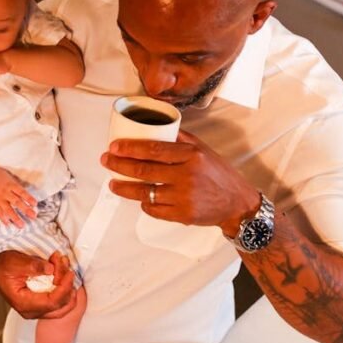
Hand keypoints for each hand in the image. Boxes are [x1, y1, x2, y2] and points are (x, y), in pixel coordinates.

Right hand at [0, 165, 37, 226]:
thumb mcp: (8, 177)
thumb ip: (16, 186)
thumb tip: (25, 194)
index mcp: (11, 184)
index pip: (21, 192)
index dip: (29, 198)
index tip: (35, 204)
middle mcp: (5, 192)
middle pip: (17, 202)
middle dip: (26, 210)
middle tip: (33, 216)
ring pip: (8, 210)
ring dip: (15, 218)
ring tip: (22, 225)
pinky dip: (3, 219)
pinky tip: (8, 224)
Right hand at [0, 250, 77, 319]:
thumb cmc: (2, 265)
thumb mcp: (15, 262)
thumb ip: (33, 266)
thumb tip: (50, 268)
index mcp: (23, 303)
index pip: (52, 302)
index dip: (64, 288)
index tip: (69, 273)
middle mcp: (31, 310)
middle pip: (61, 306)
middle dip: (67, 285)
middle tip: (64, 265)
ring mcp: (36, 309)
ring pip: (63, 306)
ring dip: (67, 286)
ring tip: (63, 266)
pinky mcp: (41, 304)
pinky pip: (59, 302)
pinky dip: (65, 288)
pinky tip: (62, 273)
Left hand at [102, 130, 259, 235]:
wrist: (236, 203)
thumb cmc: (218, 174)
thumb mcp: (203, 149)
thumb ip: (181, 139)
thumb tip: (157, 127)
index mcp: (192, 155)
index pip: (153, 150)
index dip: (130, 148)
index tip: (114, 147)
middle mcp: (187, 176)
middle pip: (144, 171)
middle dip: (120, 165)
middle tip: (106, 161)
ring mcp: (184, 197)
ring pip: (145, 192)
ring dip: (124, 188)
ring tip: (113, 184)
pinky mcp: (182, 215)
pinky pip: (154, 210)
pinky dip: (144, 204)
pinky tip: (139, 198)